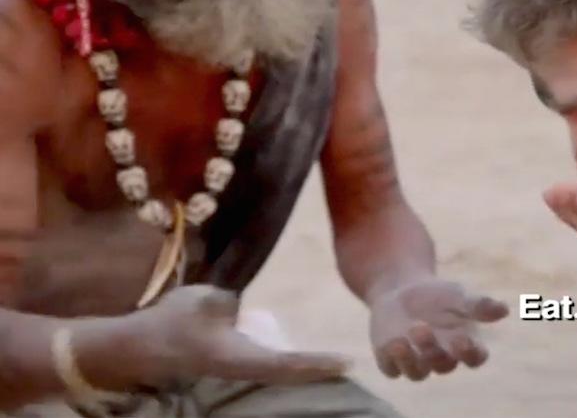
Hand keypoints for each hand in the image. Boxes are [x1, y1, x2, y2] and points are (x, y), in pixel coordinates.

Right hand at [77, 285, 350, 389]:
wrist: (132, 348)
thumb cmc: (169, 325)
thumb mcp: (205, 301)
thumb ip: (233, 302)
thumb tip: (244, 308)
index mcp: (239, 358)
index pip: (287, 363)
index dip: (318, 363)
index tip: (346, 361)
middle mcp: (241, 370)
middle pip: (288, 374)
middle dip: (316, 370)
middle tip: (346, 363)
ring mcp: (232, 372)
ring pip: (275, 371)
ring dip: (299, 366)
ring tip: (328, 361)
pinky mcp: (224, 366)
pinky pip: (261, 364)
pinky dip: (280, 360)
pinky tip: (292, 353)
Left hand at [369, 278, 508, 380]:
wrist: (401, 290)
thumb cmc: (436, 296)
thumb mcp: (457, 295)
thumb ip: (478, 305)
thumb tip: (504, 309)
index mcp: (464, 345)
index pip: (474, 358)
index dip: (470, 353)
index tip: (463, 339)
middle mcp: (441, 358)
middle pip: (443, 365)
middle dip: (433, 349)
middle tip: (422, 327)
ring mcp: (416, 362)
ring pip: (417, 372)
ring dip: (411, 358)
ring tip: (404, 335)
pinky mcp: (391, 360)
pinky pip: (392, 368)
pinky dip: (393, 360)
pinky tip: (393, 342)